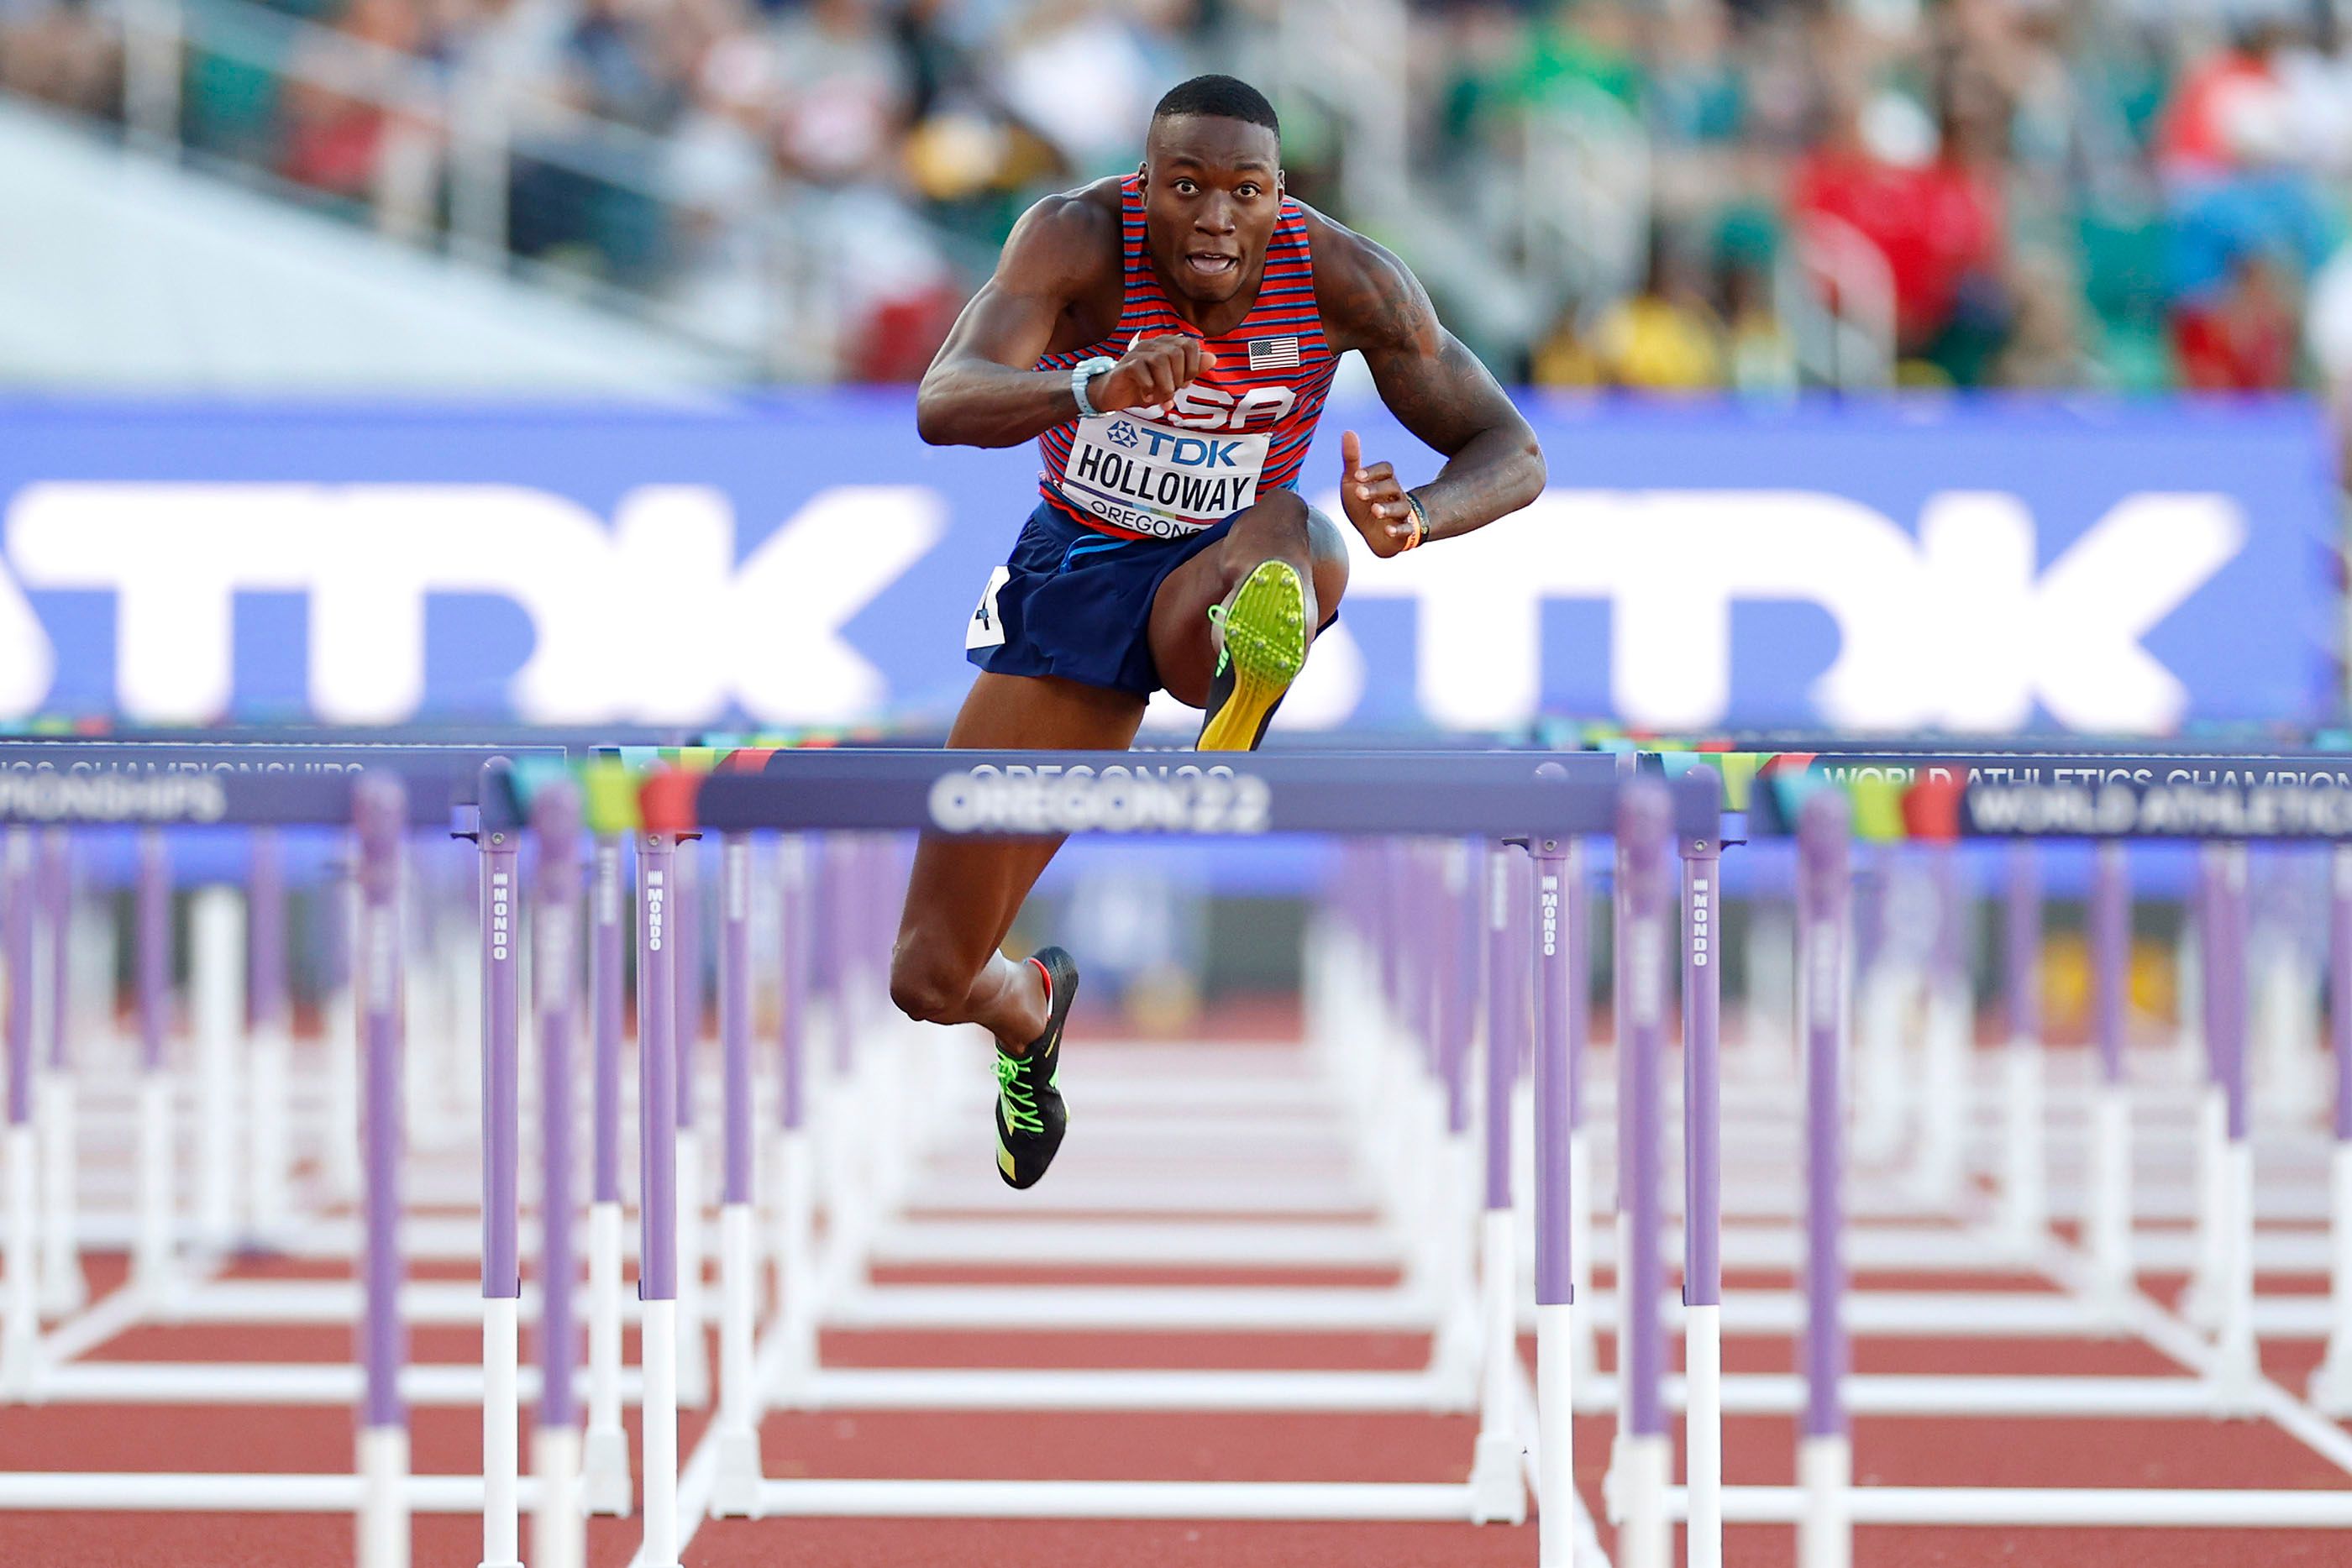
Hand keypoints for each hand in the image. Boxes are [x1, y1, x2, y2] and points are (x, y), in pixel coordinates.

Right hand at [1090, 335, 1215, 413]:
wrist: (1114, 394)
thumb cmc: (1145, 386)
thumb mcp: (1172, 380)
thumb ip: (1191, 369)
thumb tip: (1213, 358)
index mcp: (1166, 344)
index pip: (1190, 344)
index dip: (1193, 366)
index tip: (1186, 383)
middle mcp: (1152, 344)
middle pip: (1176, 353)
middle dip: (1179, 377)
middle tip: (1173, 392)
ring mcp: (1137, 353)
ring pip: (1159, 360)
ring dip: (1165, 385)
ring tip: (1163, 400)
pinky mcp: (1125, 366)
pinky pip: (1140, 370)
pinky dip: (1148, 387)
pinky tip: (1147, 397)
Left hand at [1340, 430, 1419, 557]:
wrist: (1372, 533)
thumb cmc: (1361, 502)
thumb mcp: (1352, 481)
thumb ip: (1351, 459)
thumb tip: (1348, 431)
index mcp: (1384, 480)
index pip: (1386, 469)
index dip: (1372, 471)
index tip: (1356, 475)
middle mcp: (1396, 494)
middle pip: (1392, 487)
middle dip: (1376, 489)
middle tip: (1359, 493)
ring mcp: (1401, 514)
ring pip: (1401, 508)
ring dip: (1388, 508)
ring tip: (1374, 511)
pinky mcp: (1403, 532)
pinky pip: (1406, 530)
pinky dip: (1399, 530)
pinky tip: (1388, 530)